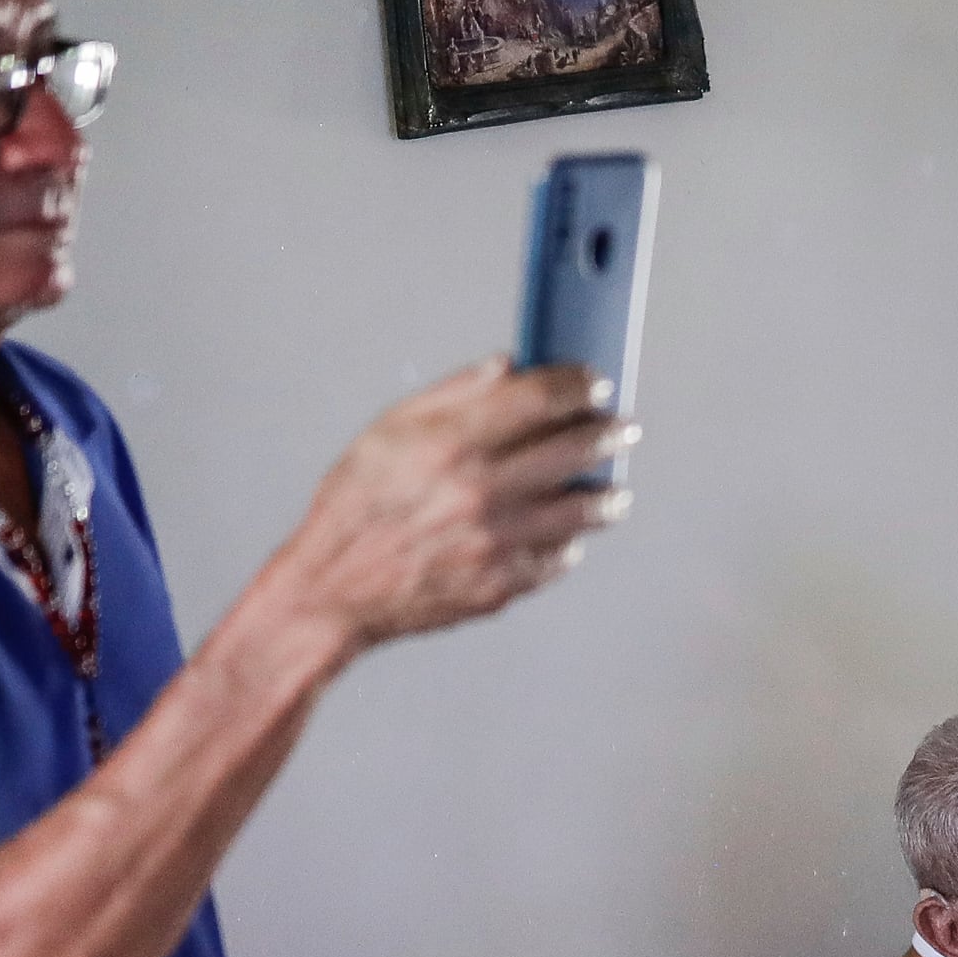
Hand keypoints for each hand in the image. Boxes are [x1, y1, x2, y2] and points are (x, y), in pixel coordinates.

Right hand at [274, 360, 627, 655]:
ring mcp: (497, 542)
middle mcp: (481, 491)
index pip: (539, 398)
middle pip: (573, 450)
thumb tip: (507, 366)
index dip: (576, 385)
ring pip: (581, 511)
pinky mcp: (503, 584)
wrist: (335, 589)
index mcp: (452, 444)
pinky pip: (558, 558)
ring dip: (606, 497)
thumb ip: (453, 394)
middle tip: (623, 429)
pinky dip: (567, 544)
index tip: (594, 382)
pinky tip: (568, 535)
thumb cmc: (354, 508)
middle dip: (608, 434)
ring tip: (614, 492)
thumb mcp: (387, 432)